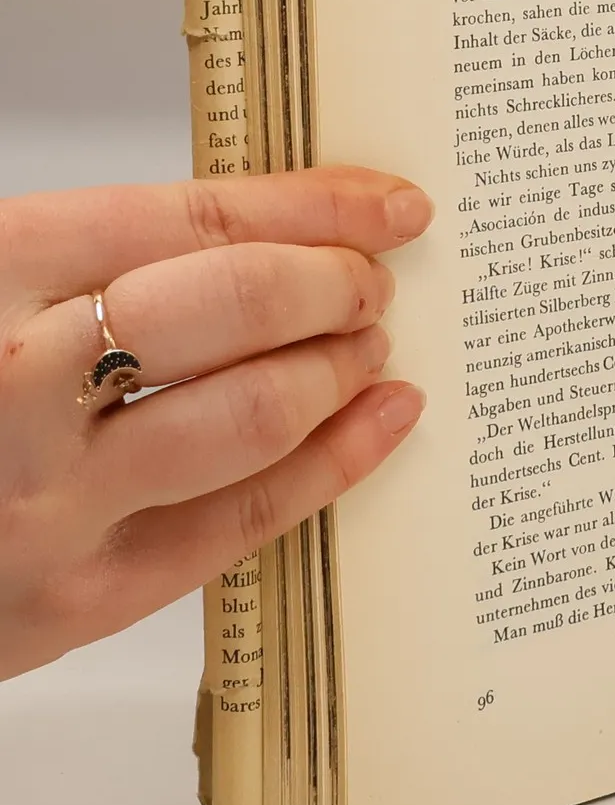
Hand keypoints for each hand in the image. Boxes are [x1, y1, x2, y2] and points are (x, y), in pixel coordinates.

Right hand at [0, 167, 429, 679]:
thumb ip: (74, 258)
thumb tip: (251, 231)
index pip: (187, 221)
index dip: (312, 208)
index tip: (387, 204)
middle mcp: (11, 385)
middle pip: (230, 309)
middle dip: (330, 286)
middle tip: (370, 281)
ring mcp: (45, 501)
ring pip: (248, 417)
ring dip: (336, 371)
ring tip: (369, 345)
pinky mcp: (73, 600)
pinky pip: (238, 524)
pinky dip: (332, 465)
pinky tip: (379, 423)